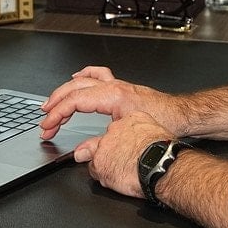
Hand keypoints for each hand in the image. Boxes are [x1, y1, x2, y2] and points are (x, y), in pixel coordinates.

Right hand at [39, 65, 178, 140]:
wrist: (183, 115)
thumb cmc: (165, 123)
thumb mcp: (128, 137)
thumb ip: (101, 145)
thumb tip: (81, 152)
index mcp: (113, 96)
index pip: (75, 101)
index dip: (57, 115)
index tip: (48, 127)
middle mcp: (114, 87)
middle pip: (75, 89)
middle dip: (56, 104)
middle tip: (45, 120)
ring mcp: (118, 85)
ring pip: (84, 80)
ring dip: (65, 91)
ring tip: (52, 102)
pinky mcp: (123, 88)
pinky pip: (98, 75)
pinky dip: (84, 76)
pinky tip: (76, 78)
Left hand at [72, 111, 173, 198]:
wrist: (160, 163)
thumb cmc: (164, 152)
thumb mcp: (158, 132)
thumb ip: (145, 132)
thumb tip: (145, 139)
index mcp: (131, 118)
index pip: (120, 128)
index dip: (123, 141)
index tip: (129, 148)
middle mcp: (115, 128)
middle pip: (107, 140)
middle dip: (113, 151)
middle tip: (127, 161)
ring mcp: (105, 145)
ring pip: (99, 155)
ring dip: (108, 163)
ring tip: (124, 171)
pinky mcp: (99, 161)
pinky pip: (95, 170)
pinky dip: (104, 176)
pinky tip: (118, 179)